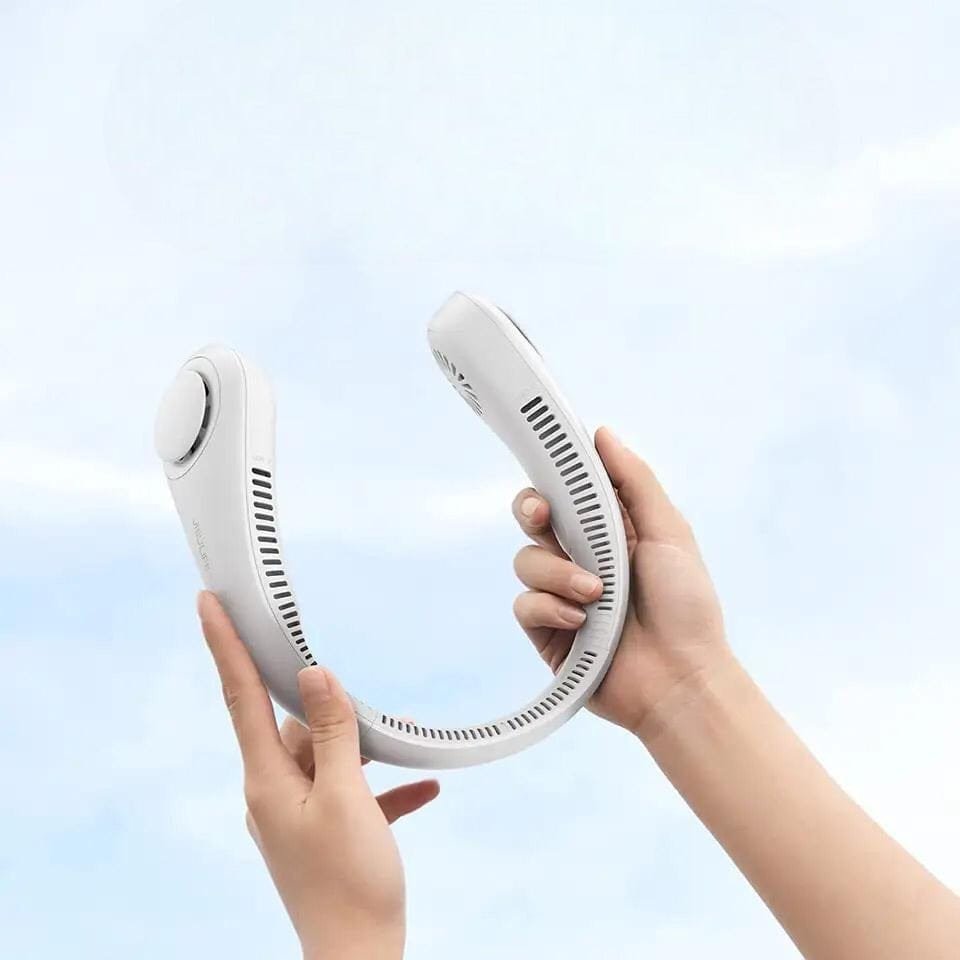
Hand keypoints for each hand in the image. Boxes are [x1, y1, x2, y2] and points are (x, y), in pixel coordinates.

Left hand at [197, 592, 438, 959]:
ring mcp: (296, 815)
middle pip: (295, 727)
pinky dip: (380, 788)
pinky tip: (421, 789)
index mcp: (268, 781)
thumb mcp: (348, 798)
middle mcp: (273, 793)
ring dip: (364, 750)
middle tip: (363, 713)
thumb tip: (315, 674)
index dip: (223, 646)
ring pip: (326, 757)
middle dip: (333, 713)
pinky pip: (349, 794)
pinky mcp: (322, 834)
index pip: (241, 697)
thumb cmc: (352, 884)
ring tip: (404, 747)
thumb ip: (332, 733)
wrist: (360, 958)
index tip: (206, 604)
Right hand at [511, 427, 731, 737]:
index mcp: (609, 531)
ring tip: (596, 595)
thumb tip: (602, 434)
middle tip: (544, 515)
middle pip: (532, 518)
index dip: (552, 473)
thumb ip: (634, 481)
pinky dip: (552, 608)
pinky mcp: (548, 630)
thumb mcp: (669, 532)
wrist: (681, 678)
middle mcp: (580, 557)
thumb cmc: (687, 606)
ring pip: (526, 561)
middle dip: (531, 510)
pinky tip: (583, 621)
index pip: (568, 490)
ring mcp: (561, 594)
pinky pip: (525, 603)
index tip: (545, 458)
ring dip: (558, 573)